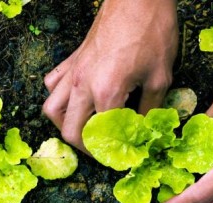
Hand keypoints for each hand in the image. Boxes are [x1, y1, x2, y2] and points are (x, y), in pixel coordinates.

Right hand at [42, 0, 177, 151]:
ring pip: (51, 109)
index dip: (112, 154)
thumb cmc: (153, 33)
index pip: (101, 136)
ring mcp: (73, 71)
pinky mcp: (71, 59)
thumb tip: (145, 131)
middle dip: (85, 148)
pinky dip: (59, 98)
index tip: (123, 159)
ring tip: (84, 131)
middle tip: (103, 151)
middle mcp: (83, 85)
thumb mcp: (160, 77)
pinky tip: (75, 101)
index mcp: (106, 92)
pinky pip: (53, 84)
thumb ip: (150, 110)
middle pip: (69, 130)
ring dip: (65, 125)